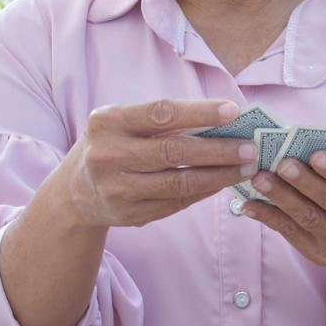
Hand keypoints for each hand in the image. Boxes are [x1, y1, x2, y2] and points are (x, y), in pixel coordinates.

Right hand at [59, 99, 256, 228]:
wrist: (74, 192)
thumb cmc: (113, 145)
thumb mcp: (123, 123)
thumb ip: (164, 121)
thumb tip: (224, 119)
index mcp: (107, 122)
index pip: (162, 114)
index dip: (200, 112)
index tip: (234, 111)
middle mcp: (108, 155)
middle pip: (175, 152)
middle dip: (219, 150)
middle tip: (251, 148)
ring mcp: (116, 189)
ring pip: (180, 183)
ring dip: (220, 175)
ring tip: (246, 167)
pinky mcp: (128, 214)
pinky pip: (176, 202)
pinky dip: (204, 191)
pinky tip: (223, 182)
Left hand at [243, 152, 325, 281]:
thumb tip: (307, 142)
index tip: (316, 154)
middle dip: (306, 182)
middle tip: (283, 164)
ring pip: (309, 218)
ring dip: (282, 197)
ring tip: (260, 178)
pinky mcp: (319, 255)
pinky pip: (291, 234)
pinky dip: (269, 217)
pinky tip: (250, 203)